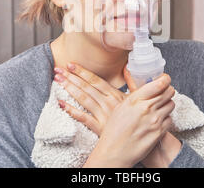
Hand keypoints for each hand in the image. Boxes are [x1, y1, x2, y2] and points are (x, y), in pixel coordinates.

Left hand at [53, 62, 174, 166]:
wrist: (146, 139)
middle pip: (87, 88)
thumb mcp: (139, 98)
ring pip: (83, 99)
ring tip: (58, 80)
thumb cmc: (141, 117)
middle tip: (58, 70)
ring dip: (69, 89)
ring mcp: (103, 115)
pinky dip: (71, 111)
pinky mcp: (99, 128)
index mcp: (116, 95)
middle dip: (71, 77)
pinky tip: (62, 104)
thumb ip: (132, 82)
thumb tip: (127, 68)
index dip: (83, 72)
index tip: (71, 64)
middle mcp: (108, 103)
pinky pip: (83, 118)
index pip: (96, 80)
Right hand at [123, 66, 181, 167]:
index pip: (159, 84)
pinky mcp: (159, 132)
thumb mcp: (120, 107)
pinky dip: (166, 118)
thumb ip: (133, 96)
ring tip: (160, 107)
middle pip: (168, 92)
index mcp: (135, 100)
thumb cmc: (114, 130)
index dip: (165, 79)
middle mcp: (146, 108)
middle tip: (165, 92)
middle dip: (168, 90)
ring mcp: (154, 120)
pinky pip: (170, 119)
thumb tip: (141, 85)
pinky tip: (158, 120)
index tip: (165, 79)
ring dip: (167, 104)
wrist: (114, 152)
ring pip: (171, 104)